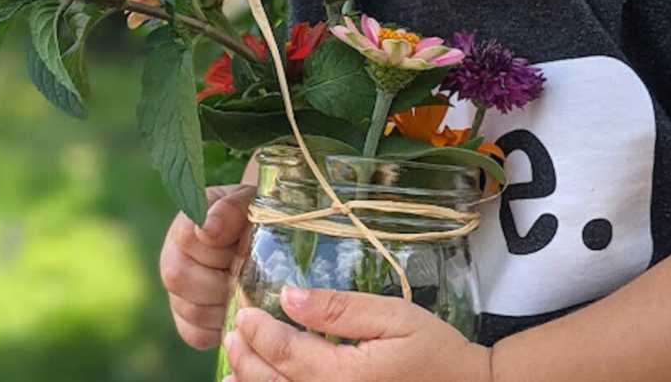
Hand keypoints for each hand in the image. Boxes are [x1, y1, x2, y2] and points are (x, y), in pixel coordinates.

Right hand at [160, 185, 255, 349]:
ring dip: (224, 304)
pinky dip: (219, 328)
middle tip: (248, 273)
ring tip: (247, 291)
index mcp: (186, 223)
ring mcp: (178, 291)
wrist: (263, 239)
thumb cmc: (256, 217)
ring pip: (190, 309)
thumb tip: (206, 230)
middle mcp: (173, 257)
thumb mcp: (249, 203)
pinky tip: (236, 311)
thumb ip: (229, 210)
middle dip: (221, 278)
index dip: (217, 246)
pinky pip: (196, 334)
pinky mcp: (188, 320)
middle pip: (179, 277)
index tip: (243, 244)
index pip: (187, 238)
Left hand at [224, 287, 490, 381]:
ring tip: (234, 367)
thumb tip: (289, 297)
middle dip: (247, 357)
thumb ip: (339, 309)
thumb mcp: (393, 317)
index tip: (244, 312)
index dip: (258, 331)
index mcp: (344, 375)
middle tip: (233, 333)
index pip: (284, 351)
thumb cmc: (436, 352)